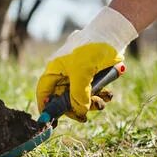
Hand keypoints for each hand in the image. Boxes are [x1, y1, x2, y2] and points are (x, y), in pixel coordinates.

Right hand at [35, 7, 136, 121]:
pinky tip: (108, 94)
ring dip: (91, 103)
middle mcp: (64, 73)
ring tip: (103, 101)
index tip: (51, 121)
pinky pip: (93, 92)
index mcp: (55, 69)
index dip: (46, 106)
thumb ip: (78, 94)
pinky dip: (100, 96)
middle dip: (75, 107)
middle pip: (63, 98)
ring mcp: (78, 75)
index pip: (44, 91)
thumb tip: (79, 111)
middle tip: (85, 115)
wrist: (112, 34)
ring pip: (80, 97)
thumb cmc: (92, 49)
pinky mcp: (92, 75)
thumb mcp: (82, 73)